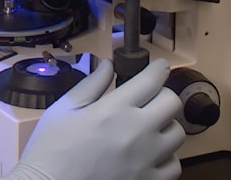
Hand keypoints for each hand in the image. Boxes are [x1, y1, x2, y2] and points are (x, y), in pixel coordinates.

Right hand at [3, 58, 184, 179]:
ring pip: (178, 133)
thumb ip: (91, 85)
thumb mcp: (64, 109)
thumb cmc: (52, 150)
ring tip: (147, 127)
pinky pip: (174, 164)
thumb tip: (108, 65)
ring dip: (165, 125)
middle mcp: (137, 133)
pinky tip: (149, 154)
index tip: (159, 67)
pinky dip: (166, 156)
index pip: (152, 80)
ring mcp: (147, 160)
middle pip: (172, 103)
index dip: (159, 68)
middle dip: (162, 94)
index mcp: (114, 110)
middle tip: (149, 97)